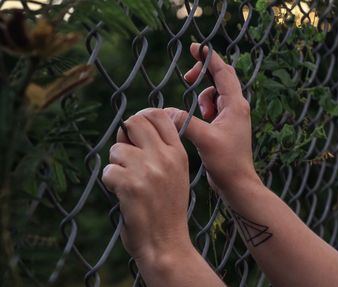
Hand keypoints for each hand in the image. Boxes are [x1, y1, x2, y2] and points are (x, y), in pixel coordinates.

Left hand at [102, 109, 192, 263]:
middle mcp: (165, 157)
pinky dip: (110, 183)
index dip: (141, 117)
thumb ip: (158, 149)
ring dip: (116, 165)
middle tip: (125, 155)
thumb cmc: (167, 208)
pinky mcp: (130, 185)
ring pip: (117, 149)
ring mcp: (148, 170)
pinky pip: (108, 171)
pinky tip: (123, 195)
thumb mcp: (175, 174)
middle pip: (134, 123)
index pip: (158, 115)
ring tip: (128, 183)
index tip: (133, 129)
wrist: (166, 243)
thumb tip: (127, 128)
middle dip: (124, 136)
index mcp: (178, 153)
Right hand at [165, 43, 260, 196]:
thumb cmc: (226, 162)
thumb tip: (166, 111)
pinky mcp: (225, 125)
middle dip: (203, 75)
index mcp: (235, 105)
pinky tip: (201, 122)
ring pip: (214, 94)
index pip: (223, 72)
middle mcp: (236, 107)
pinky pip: (213, 107)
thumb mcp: (204, 139)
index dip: (208, 57)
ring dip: (202, 98)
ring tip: (201, 115)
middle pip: (219, 78)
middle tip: (186, 78)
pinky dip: (203, 109)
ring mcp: (231, 116)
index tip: (195, 48)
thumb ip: (185, 122)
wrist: (237, 182)